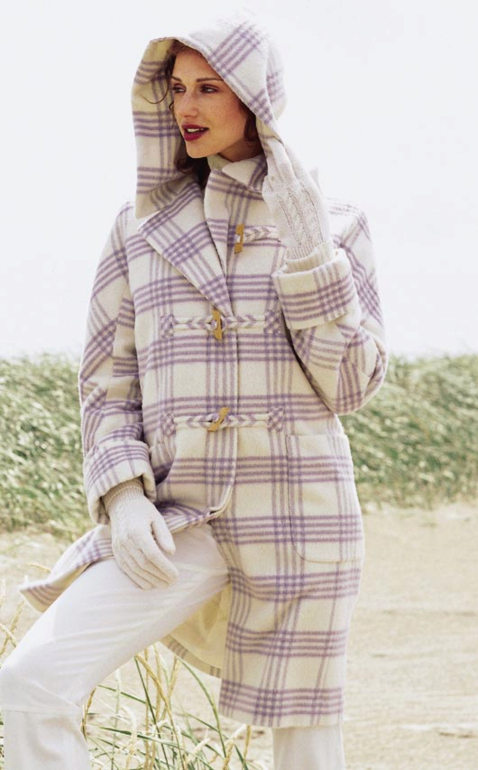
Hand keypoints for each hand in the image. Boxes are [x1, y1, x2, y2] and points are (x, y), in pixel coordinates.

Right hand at [104, 479, 178, 588]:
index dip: (164, 567)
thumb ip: (164, 535)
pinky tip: (149, 585)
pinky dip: (138, 579)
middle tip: (172, 582)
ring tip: (163, 585)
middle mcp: (126, 541)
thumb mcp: (157, 517)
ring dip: (150, 580)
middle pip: (144, 564)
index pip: (152, 554)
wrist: (121, 504)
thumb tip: (172, 552)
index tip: (176, 575)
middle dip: (159, 575)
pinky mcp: (116, 552)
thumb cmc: (143, 510)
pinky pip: (126, 569)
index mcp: (137, 531)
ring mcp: (119, 548)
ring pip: (135, 569)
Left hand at [261, 135, 333, 260]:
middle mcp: (295, 189)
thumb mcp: (321, 200)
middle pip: (282, 164)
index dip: (288, 150)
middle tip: (269, 139)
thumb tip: (314, 166)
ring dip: (269, 162)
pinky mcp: (273, 206)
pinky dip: (267, 179)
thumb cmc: (317, 223)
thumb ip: (316, 182)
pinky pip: (267, 187)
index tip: (283, 141)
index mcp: (309, 185)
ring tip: (267, 154)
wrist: (307, 243)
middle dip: (275, 149)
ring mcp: (282, 197)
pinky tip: (268, 175)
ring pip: (273, 173)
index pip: (296, 162)